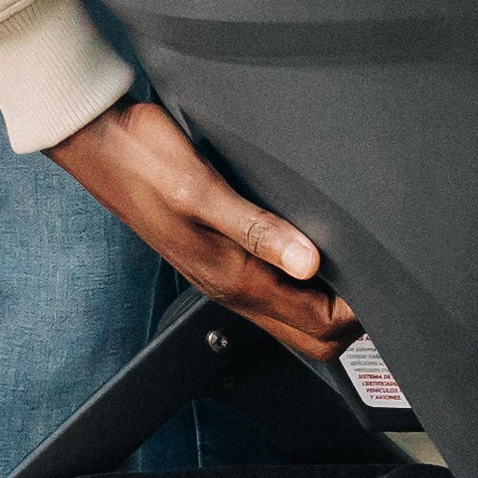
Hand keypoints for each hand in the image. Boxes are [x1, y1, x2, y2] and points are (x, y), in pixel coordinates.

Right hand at [45, 100, 357, 358]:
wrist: (95, 142)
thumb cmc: (141, 159)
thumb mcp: (202, 190)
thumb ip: (258, 229)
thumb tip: (310, 263)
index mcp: (233, 278)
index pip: (319, 326)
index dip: (360, 309)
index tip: (382, 276)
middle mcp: (231, 286)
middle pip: (312, 335)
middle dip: (353, 316)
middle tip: (379, 273)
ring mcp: (224, 273)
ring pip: (295, 315)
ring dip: (330, 300)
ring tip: (357, 260)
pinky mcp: (218, 254)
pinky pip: (274, 288)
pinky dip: (306, 281)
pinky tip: (315, 246)